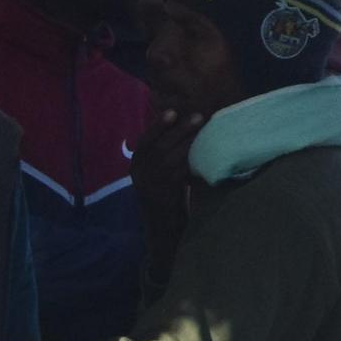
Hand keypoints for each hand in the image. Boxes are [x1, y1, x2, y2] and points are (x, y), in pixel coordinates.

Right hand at [133, 108, 203, 264]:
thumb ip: (166, 155)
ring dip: (188, 141)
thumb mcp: (160, 174)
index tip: (172, 111)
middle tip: (198, 116)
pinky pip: (179, 172)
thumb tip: (184, 127)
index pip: (145, 141)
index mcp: (136, 166)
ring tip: (204, 129)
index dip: (158, 125)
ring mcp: (149, 185)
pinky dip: (192, 159)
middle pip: (159, 146)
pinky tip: (205, 151)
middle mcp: (139, 174)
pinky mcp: (163, 194)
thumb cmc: (166, 197)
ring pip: (169, 157)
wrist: (163, 229)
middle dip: (179, 130)